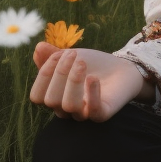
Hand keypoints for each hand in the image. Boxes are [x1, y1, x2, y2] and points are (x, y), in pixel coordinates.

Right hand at [28, 43, 142, 121]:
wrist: (122, 69)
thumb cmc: (93, 65)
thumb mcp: (70, 56)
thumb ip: (52, 55)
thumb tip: (38, 47)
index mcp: (54, 97)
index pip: (37, 96)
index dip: (43, 76)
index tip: (58, 54)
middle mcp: (65, 109)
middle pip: (51, 100)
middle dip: (59, 74)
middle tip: (73, 55)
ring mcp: (84, 113)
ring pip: (68, 107)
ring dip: (73, 81)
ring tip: (82, 63)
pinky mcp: (102, 114)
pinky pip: (93, 111)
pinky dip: (92, 93)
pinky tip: (93, 77)